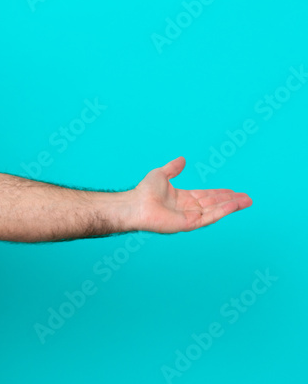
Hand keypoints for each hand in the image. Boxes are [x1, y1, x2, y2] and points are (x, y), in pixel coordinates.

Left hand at [129, 156, 251, 232]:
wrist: (135, 204)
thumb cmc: (144, 191)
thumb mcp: (161, 174)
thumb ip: (173, 168)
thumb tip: (182, 159)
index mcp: (183, 198)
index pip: (207, 195)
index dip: (221, 193)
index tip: (234, 191)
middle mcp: (188, 208)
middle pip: (214, 203)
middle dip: (231, 200)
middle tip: (247, 198)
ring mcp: (189, 217)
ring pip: (215, 210)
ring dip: (232, 205)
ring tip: (247, 201)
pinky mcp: (188, 224)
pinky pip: (209, 217)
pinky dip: (222, 211)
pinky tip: (233, 206)